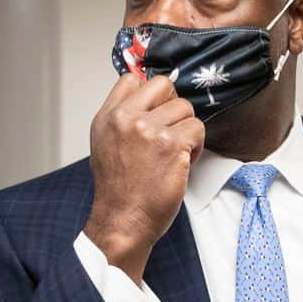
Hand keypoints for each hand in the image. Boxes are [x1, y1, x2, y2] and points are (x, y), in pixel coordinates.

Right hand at [84, 73, 202, 282]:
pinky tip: (183, 162)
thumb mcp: (104, 145)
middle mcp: (126, 119)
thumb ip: (121, 118)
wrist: (122, 221)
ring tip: (174, 152)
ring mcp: (149, 130)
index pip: (132, 79)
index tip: (155, 111)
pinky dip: (197, 146)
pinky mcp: (172, 145)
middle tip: (169, 131)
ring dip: (186, 130)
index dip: (150, 95)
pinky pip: (198, 129)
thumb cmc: (118, 191)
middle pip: (163, 85)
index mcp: (108, 118)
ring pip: (185, 108)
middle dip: (173, 106)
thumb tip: (143, 97)